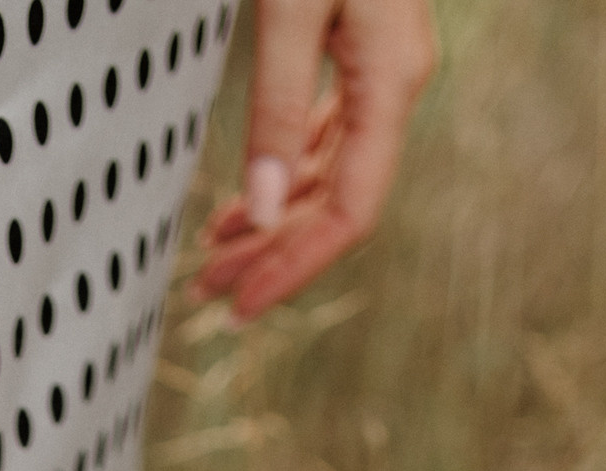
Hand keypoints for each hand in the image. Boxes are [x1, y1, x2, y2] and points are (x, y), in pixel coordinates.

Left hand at [194, 0, 435, 321]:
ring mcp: (382, 65)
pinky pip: (329, 134)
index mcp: (390, 80)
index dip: (296, 268)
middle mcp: (396, 81)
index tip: (240, 306)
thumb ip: (276, 107)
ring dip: (275, 220)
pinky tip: (249, 199)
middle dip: (274, 253)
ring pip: (332, 172)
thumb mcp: (288, 10)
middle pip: (341, 202)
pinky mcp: (361, 48)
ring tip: (215, 254)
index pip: (352, 211)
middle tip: (208, 292)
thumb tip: (263, 211)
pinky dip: (286, 174)